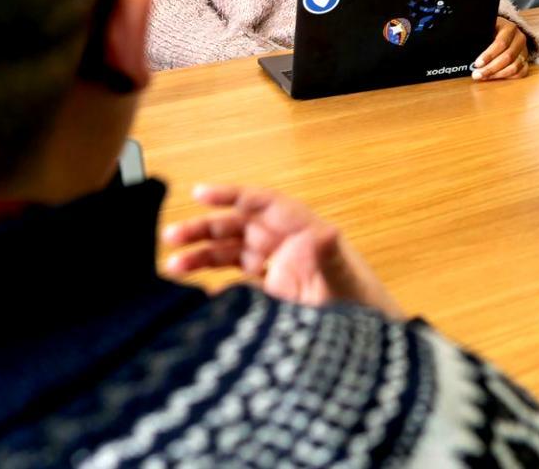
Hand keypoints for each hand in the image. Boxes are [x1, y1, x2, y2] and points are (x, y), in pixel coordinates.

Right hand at [162, 184, 402, 316]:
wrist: (367, 344)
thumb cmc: (360, 305)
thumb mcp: (343, 280)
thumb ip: (329, 257)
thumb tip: (326, 231)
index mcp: (303, 232)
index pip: (263, 203)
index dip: (232, 195)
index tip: (201, 193)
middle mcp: (287, 246)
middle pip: (239, 226)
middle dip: (205, 228)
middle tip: (172, 236)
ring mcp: (278, 270)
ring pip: (232, 253)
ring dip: (201, 256)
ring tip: (172, 266)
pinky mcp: (271, 295)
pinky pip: (236, 283)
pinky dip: (214, 286)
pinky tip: (194, 297)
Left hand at [472, 17, 529, 79]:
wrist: (505, 29)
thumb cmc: (492, 29)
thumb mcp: (486, 27)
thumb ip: (479, 34)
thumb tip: (464, 45)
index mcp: (510, 28)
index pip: (500, 43)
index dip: (488, 55)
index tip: (477, 63)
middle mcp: (519, 39)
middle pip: (508, 57)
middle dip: (490, 68)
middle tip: (477, 74)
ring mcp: (524, 51)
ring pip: (514, 67)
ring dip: (497, 75)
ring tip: (484, 77)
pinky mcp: (525, 60)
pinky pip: (520, 73)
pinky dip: (508, 77)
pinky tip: (495, 77)